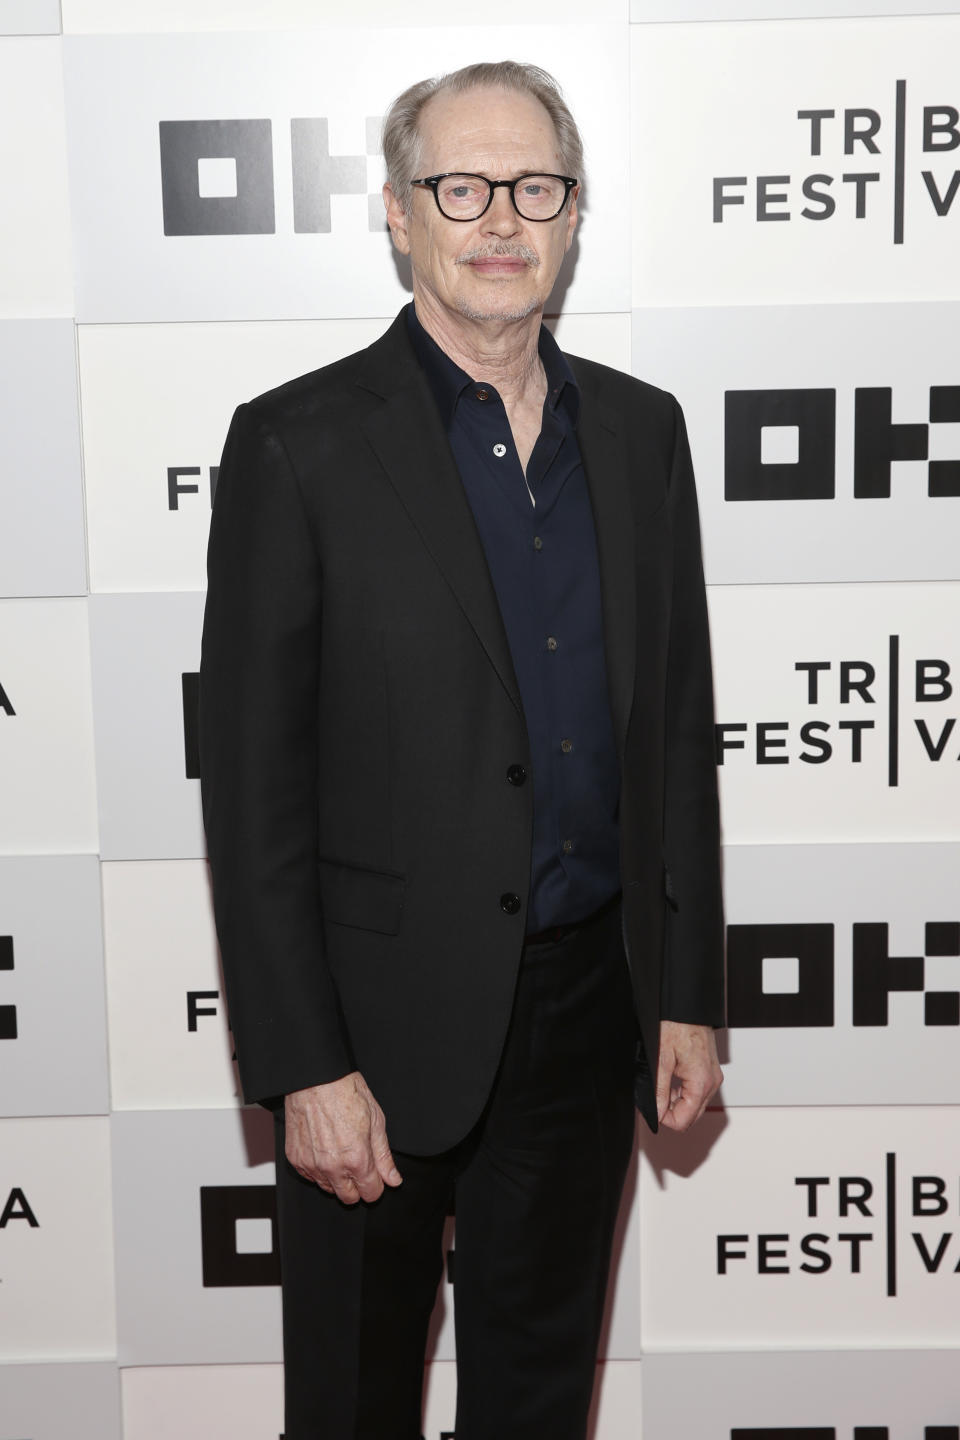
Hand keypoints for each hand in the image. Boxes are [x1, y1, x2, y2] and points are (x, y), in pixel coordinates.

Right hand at [284, 1071, 402, 1204]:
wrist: (315, 1078)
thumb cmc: (346, 1092)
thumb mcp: (376, 1120)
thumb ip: (383, 1156)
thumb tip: (393, 1179)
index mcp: (357, 1159)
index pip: (370, 1193)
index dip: (376, 1185)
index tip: (375, 1176)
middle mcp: (332, 1167)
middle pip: (348, 1198)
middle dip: (357, 1186)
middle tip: (359, 1165)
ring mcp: (311, 1164)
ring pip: (328, 1188)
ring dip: (337, 1178)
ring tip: (340, 1152)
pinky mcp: (295, 1158)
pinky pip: (310, 1176)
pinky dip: (319, 1169)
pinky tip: (324, 1149)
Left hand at [655, 1020, 722, 1132]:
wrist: (688, 1008)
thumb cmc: (678, 1025)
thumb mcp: (662, 1059)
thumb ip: (659, 1090)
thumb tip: (657, 1113)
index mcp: (701, 1082)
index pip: (684, 1121)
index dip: (664, 1118)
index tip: (653, 1108)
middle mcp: (712, 1082)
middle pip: (691, 1117)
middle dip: (671, 1111)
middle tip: (656, 1097)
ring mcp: (713, 1077)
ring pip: (695, 1106)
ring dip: (677, 1102)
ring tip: (664, 1085)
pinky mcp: (710, 1071)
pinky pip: (698, 1093)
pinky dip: (684, 1093)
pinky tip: (673, 1080)